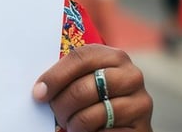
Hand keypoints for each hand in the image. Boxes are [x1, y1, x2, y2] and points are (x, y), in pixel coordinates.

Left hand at [33, 43, 151, 130]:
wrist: (125, 121)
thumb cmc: (95, 95)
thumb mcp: (86, 78)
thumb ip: (69, 75)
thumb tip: (39, 89)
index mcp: (114, 56)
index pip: (80, 58)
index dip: (55, 76)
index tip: (39, 92)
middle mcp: (132, 76)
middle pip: (84, 88)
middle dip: (61, 104)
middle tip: (55, 113)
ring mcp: (141, 103)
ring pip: (92, 115)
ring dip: (73, 123)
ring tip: (70, 123)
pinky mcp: (142, 128)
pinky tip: (88, 131)